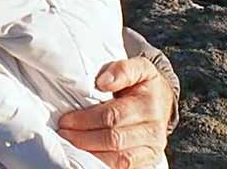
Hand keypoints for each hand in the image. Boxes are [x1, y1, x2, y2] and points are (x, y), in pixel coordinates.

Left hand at [57, 57, 173, 168]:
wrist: (162, 101)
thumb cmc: (143, 84)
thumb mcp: (138, 67)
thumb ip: (122, 70)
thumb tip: (104, 82)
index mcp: (149, 105)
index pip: (112, 116)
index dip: (85, 120)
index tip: (65, 120)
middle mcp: (154, 130)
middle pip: (113, 140)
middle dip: (83, 139)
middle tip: (63, 134)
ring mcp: (152, 149)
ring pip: (119, 159)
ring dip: (91, 155)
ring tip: (71, 147)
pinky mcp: (148, 161)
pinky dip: (104, 165)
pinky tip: (88, 159)